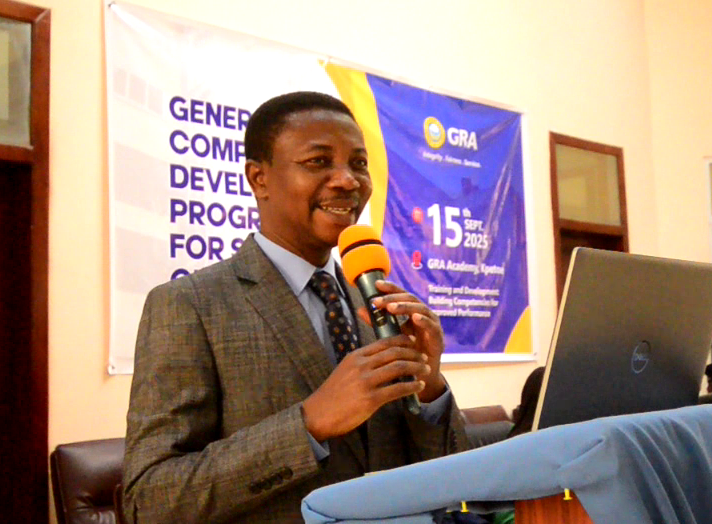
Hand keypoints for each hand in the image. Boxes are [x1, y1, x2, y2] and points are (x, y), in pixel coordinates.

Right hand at [302, 334, 428, 440]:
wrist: (318, 414)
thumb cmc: (333, 394)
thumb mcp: (345, 370)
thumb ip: (362, 363)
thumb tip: (383, 359)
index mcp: (355, 356)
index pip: (384, 342)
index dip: (402, 341)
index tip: (414, 342)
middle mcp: (361, 365)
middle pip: (394, 352)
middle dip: (413, 353)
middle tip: (423, 357)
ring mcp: (366, 382)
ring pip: (398, 367)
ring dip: (416, 367)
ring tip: (426, 369)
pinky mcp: (370, 399)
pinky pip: (397, 389)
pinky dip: (412, 386)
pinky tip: (418, 386)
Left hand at [362, 280, 446, 402]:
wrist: (420, 376)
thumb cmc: (406, 352)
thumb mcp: (390, 334)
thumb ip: (377, 322)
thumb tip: (360, 309)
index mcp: (412, 311)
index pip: (400, 295)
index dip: (390, 288)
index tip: (376, 284)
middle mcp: (423, 314)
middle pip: (409, 298)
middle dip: (393, 298)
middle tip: (378, 301)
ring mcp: (432, 324)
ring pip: (421, 308)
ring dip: (406, 307)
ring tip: (391, 308)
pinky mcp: (439, 337)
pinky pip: (432, 326)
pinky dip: (424, 320)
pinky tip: (415, 318)